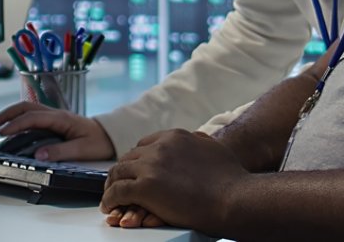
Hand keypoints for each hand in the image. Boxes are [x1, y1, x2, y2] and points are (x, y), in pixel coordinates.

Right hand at [0, 101, 115, 161]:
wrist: (111, 135)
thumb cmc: (98, 141)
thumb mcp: (82, 150)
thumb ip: (60, 152)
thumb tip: (38, 155)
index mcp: (62, 118)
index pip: (33, 117)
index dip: (16, 124)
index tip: (2, 132)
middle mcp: (56, 113)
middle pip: (26, 107)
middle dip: (6, 114)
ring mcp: (54, 115)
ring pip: (27, 108)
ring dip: (10, 114)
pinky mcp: (54, 121)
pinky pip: (32, 115)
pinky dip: (18, 118)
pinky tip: (10, 127)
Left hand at [100, 129, 248, 233]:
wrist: (234, 198)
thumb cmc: (231, 180)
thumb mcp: (214, 148)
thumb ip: (199, 141)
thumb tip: (194, 138)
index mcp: (175, 136)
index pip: (144, 145)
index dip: (137, 160)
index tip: (134, 171)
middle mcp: (160, 147)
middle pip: (129, 158)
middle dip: (122, 173)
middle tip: (116, 185)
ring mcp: (150, 166)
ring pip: (118, 173)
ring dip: (111, 186)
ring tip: (110, 197)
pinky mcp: (144, 188)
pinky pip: (117, 192)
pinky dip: (109, 200)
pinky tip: (109, 207)